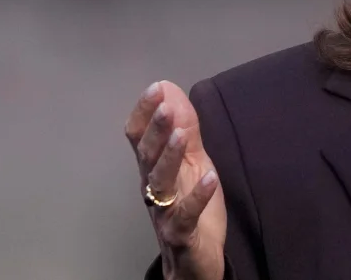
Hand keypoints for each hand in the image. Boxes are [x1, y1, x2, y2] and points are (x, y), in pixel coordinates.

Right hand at [125, 81, 226, 279]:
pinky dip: (198, 196)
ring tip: (183, 135)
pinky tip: (211, 179)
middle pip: (147, 156)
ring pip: (161, 182)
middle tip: (165, 105)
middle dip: (156, 130)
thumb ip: (185, 128)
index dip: (144, 112)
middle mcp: (153, 188)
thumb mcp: (193, 162)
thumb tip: (171, 89)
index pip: (138, 137)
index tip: (156, 87)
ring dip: (170, 157)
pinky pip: (185, 215)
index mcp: (153, 169)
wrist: (193, 262)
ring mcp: (165, 211)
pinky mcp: (181, 234)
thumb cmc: (190, 207)